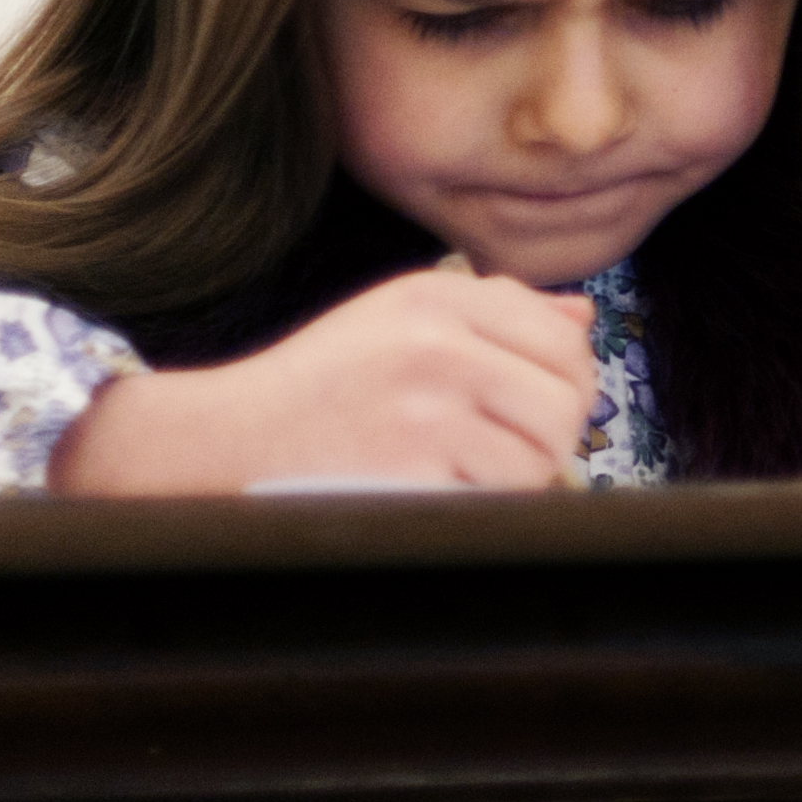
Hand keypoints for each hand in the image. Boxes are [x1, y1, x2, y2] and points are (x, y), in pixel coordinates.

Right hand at [50, 265, 595, 495]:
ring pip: (540, 454)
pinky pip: (497, 496)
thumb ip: (494, 312)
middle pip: (566, 399)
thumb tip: (581, 319)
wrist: (219, 440)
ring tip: (462, 472)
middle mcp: (436, 340)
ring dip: (515, 478)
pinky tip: (436, 493)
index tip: (539, 407)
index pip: (561, 336)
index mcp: (436, 296)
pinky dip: (480, 505)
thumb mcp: (398, 319)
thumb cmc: (317, 385)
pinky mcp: (411, 468)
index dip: (566, 382)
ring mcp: (424, 405)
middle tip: (508, 451)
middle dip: (550, 437)